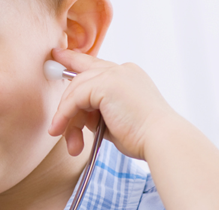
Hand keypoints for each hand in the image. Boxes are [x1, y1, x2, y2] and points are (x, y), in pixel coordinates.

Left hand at [48, 48, 179, 159]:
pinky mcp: (105, 83)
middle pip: (80, 80)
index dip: (74, 60)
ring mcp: (114, 74)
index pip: (95, 65)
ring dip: (67, 119)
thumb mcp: (115, 119)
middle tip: (57, 132)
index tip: (58, 56)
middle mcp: (121, 70)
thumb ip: (96, 111)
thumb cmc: (143, 137)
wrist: (161, 139)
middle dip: (67, 109)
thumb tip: (75, 115)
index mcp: (128, 75)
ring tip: (71, 144)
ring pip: (75, 91)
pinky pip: (74, 98)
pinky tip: (62, 130)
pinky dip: (65, 115)